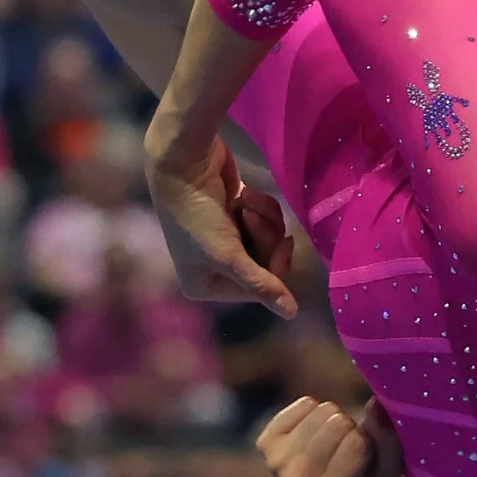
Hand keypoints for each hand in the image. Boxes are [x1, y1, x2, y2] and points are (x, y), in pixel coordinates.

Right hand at [147, 134, 296, 317]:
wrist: (185, 162)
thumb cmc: (197, 214)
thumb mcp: (228, 255)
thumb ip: (261, 285)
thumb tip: (291, 314)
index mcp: (205, 285)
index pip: (259, 289)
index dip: (274, 266)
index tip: (282, 243)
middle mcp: (214, 267)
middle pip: (266, 264)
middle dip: (265, 238)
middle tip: (250, 218)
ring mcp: (226, 238)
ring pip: (269, 239)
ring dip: (263, 218)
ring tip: (242, 202)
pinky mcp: (236, 214)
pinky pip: (265, 218)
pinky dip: (260, 205)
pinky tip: (243, 192)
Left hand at [256, 397, 401, 476]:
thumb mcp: (389, 470)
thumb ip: (388, 440)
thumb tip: (375, 403)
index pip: (357, 443)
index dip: (369, 441)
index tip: (366, 458)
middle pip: (338, 423)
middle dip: (352, 430)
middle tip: (348, 451)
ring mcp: (276, 464)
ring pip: (322, 410)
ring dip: (335, 420)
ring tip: (334, 445)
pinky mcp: (266, 443)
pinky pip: (305, 403)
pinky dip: (316, 411)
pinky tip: (316, 434)